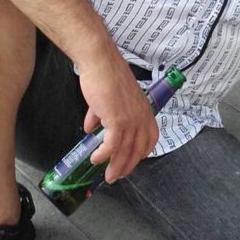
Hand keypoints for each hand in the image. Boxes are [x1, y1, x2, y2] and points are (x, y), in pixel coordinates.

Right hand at [79, 56, 158, 182]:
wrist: (101, 63)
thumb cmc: (104, 76)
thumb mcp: (109, 99)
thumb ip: (101, 115)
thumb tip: (90, 128)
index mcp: (144, 110)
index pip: (150, 137)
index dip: (142, 152)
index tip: (131, 161)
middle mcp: (141, 117)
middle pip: (138, 149)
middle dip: (128, 165)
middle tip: (117, 176)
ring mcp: (131, 119)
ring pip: (126, 150)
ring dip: (116, 166)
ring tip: (108, 176)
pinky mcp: (118, 120)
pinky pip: (112, 145)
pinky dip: (104, 154)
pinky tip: (96, 159)